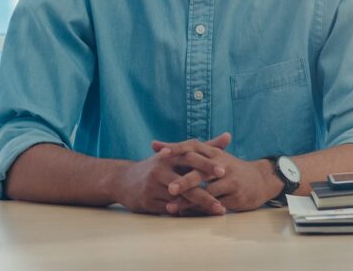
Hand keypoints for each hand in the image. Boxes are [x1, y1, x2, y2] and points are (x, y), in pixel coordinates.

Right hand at [107, 141, 226, 215]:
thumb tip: (228, 136)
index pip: (190, 158)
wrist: (124, 180)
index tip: (225, 171)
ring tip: (216, 212)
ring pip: (179, 199)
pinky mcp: (147, 201)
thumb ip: (204, 147)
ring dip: (198, 207)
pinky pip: (169, 209)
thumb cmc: (158, 167)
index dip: (206, 165)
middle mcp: (160, 169)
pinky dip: (184, 212)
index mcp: (169, 156)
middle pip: (186, 182)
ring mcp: (152, 186)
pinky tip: (198, 217)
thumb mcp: (177, 155)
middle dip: (204, 193)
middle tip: (221, 203)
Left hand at [154, 133, 280, 214]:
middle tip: (169, 188)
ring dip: (189, 200)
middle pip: (200, 171)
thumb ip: (187, 153)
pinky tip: (189, 214)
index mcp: (214, 152)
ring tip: (172, 207)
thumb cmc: (229, 169)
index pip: (193, 147)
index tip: (160, 152)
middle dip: (184, 180)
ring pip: (207, 191)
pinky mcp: (235, 196)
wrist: (260, 180)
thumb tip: (156, 146)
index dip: (177, 148)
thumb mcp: (213, 156)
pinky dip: (200, 209)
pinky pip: (215, 204)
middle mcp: (222, 164)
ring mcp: (230, 180)